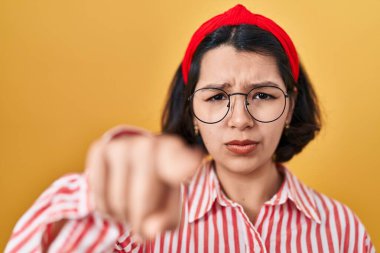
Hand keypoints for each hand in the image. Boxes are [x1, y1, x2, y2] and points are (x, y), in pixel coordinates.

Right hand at [85, 125, 203, 239]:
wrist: (131, 165)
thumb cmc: (157, 188)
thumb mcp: (169, 206)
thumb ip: (165, 220)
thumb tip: (150, 231)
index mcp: (175, 154)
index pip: (180, 162)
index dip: (185, 166)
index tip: (192, 166)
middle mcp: (149, 143)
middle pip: (142, 197)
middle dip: (140, 219)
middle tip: (141, 228)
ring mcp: (123, 144)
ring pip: (118, 199)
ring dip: (122, 216)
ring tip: (129, 213)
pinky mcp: (100, 148)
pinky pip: (98, 192)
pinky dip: (105, 206)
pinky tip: (114, 202)